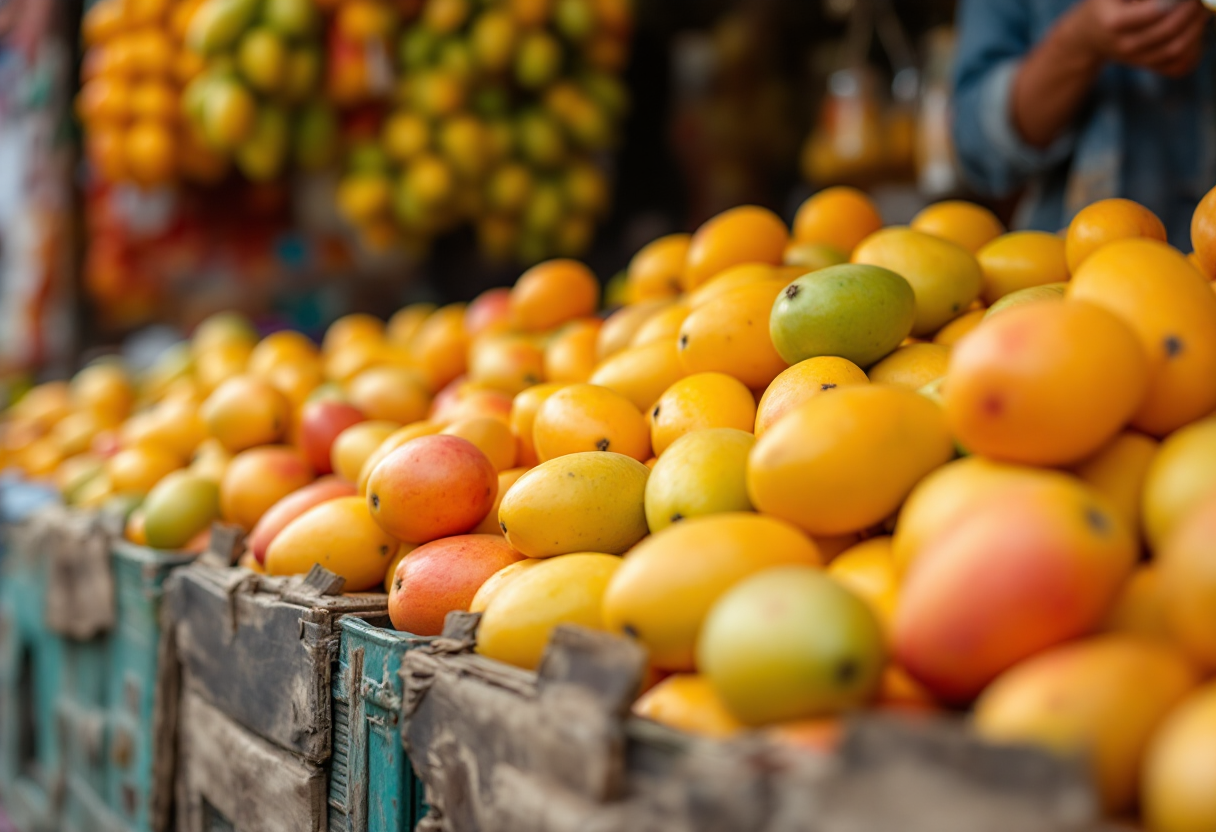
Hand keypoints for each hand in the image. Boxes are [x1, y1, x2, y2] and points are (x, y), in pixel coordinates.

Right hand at [1064, 0, 1210, 77]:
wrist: (1091, 35)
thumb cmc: (1109, 3)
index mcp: (1114, 23)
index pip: (1155, 11)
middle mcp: (1124, 46)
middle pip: (1169, 30)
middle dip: (1191, 10)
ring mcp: (1137, 60)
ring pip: (1177, 50)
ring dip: (1196, 27)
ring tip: (1198, 10)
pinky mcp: (1150, 67)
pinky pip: (1180, 65)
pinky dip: (1194, 48)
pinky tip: (1192, 30)